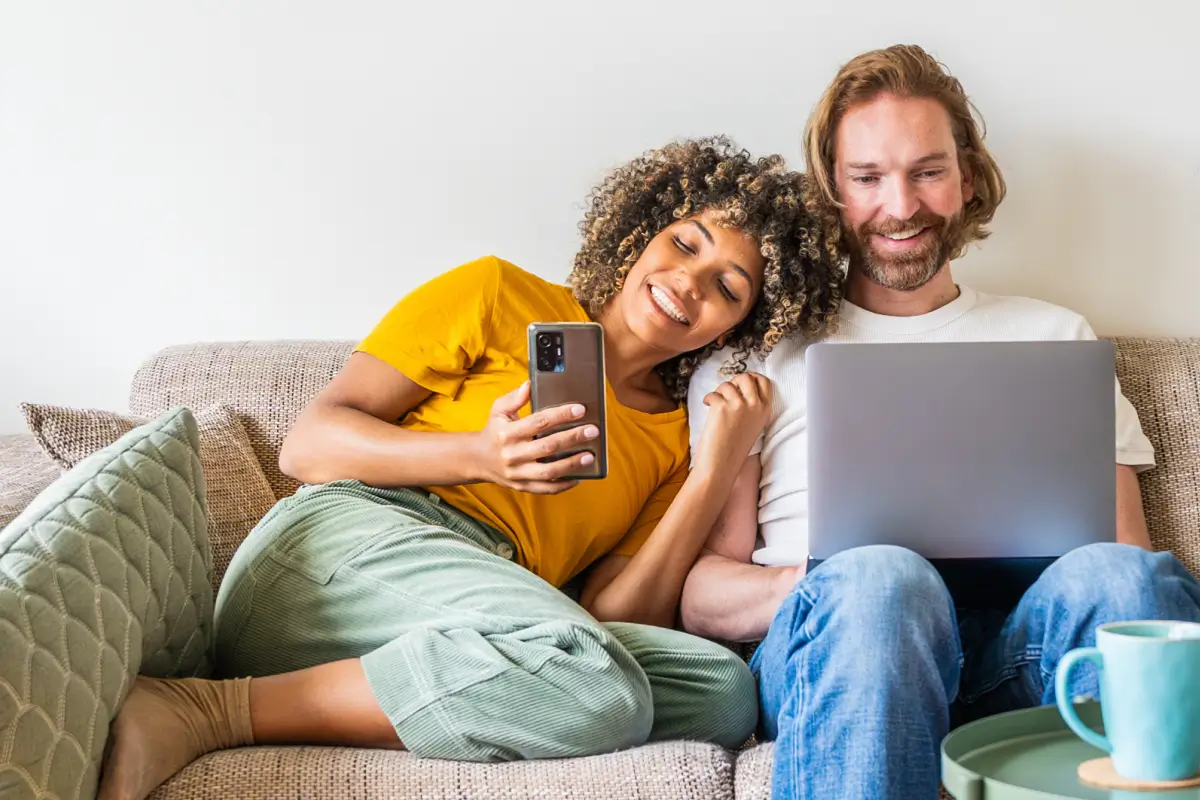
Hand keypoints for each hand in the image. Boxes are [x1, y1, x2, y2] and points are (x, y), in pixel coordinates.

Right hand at [472, 381, 598, 493]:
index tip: (580, 410)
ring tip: (590, 456)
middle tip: (592, 431)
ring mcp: (517, 473)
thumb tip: (529, 384)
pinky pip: (546, 489)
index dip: (561, 415)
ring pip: (549, 471)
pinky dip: (564, 485)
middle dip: (572, 438)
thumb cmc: (494, 431)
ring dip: (572, 464)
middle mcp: (512, 454)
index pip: (538, 422)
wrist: (478, 459)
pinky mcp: (522, 486)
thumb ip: (514, 397)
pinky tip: (580, 476)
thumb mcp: (498, 410)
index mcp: (507, 433)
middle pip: (547, 447)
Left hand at [693, 373, 771, 477]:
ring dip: (718, 392)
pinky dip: (708, 399)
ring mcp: (740, 405)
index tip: (741, 383)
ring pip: (727, 384)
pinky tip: (707, 407)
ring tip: (716, 406)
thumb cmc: (734, 447)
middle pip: (746, 377)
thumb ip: (751, 406)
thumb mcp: (753, 424)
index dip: (752, 378)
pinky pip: (713, 394)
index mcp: (765, 410)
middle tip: (726, 393)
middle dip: (734, 381)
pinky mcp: (722, 407)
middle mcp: (755, 405)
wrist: (721, 464)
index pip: (765, 382)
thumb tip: (739, 387)